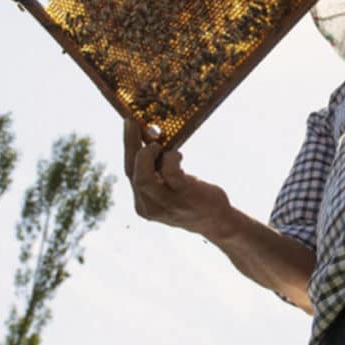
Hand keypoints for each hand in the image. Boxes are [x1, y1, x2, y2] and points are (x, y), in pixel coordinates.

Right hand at [123, 119, 231, 239]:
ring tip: (157, 144)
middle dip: (130, 144)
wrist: (216, 222)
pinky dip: (170, 159)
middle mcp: (149, 206)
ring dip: (147, 155)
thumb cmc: (192, 198)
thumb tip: (149, 133)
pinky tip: (177, 155)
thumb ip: (157, 167)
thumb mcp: (169, 184)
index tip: (129, 123)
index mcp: (143, 203)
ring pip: (143, 178)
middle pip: (131, 172)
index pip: (128, 171)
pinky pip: (170, 174)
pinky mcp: (183, 197)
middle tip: (134, 122)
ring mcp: (165, 205)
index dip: (127, 146)